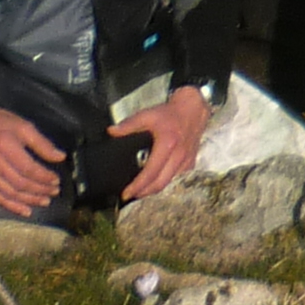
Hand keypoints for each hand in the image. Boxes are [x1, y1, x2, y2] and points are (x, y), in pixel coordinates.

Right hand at [0, 108, 69, 217]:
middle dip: (39, 190)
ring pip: (10, 193)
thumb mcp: (25, 126)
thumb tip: (60, 157)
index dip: (44, 177)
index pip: (28, 168)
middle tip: (54, 191)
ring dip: (29, 200)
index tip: (56, 180)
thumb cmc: (2, 124)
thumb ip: (42, 144)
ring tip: (45, 201)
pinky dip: (12, 206)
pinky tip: (25, 210)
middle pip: (19, 183)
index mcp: (4, 145)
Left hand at [112, 85, 215, 200]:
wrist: (193, 109)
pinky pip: (177, 178)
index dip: (137, 186)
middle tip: (130, 195)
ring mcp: (186, 160)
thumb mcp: (147, 115)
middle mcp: (178, 156)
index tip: (126, 193)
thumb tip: (111, 132)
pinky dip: (166, 183)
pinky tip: (157, 182)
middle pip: (160, 184)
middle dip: (143, 193)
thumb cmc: (170, 113)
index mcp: (167, 145)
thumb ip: (128, 124)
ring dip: (154, 190)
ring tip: (141, 191)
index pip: (150, 173)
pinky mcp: (191, 161)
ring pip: (169, 183)